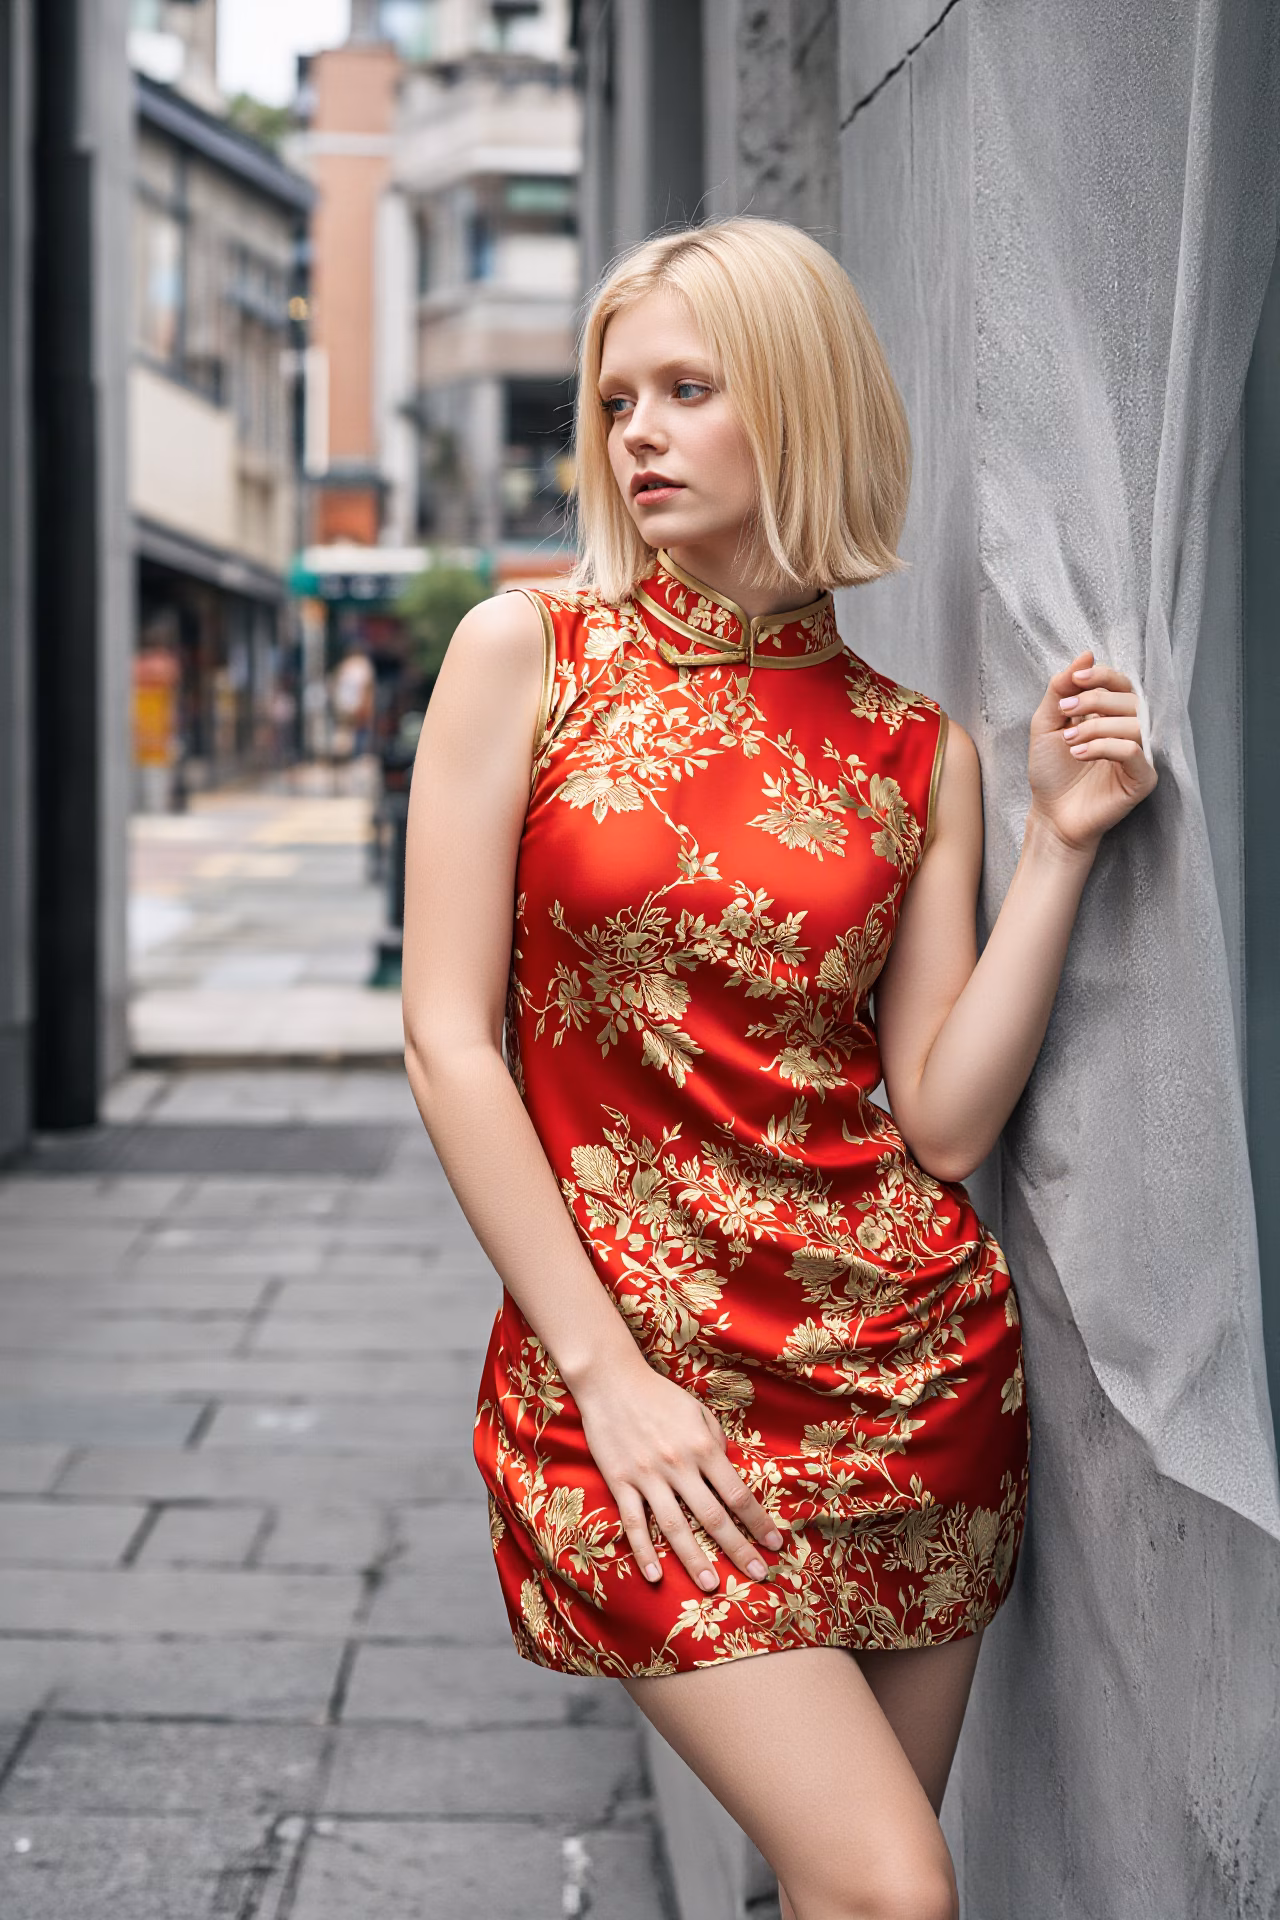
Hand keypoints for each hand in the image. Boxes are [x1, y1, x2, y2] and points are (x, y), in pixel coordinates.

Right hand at [572, 1357, 784, 1590]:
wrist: (611, 1380)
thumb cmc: (658, 1394)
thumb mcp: (697, 1410)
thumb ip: (715, 1441)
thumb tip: (727, 1469)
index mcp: (702, 1446)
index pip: (737, 1493)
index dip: (758, 1522)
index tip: (774, 1544)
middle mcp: (678, 1465)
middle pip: (713, 1516)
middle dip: (738, 1549)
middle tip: (758, 1574)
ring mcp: (647, 1476)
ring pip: (675, 1526)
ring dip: (695, 1559)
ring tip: (711, 1585)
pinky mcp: (620, 1481)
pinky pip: (633, 1522)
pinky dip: (643, 1550)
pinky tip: (655, 1575)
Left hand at [1027, 649, 1157, 852]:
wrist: (1050, 814)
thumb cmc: (1051, 772)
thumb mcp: (1047, 724)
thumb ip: (1061, 689)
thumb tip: (1086, 654)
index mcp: (1112, 715)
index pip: (1121, 683)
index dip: (1103, 676)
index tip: (1077, 679)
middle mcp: (1130, 731)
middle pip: (1130, 699)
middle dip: (1094, 701)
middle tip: (1065, 714)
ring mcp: (1140, 754)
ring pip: (1134, 723)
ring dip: (1095, 727)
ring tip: (1069, 742)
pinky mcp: (1143, 778)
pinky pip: (1134, 750)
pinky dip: (1105, 747)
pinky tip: (1080, 754)